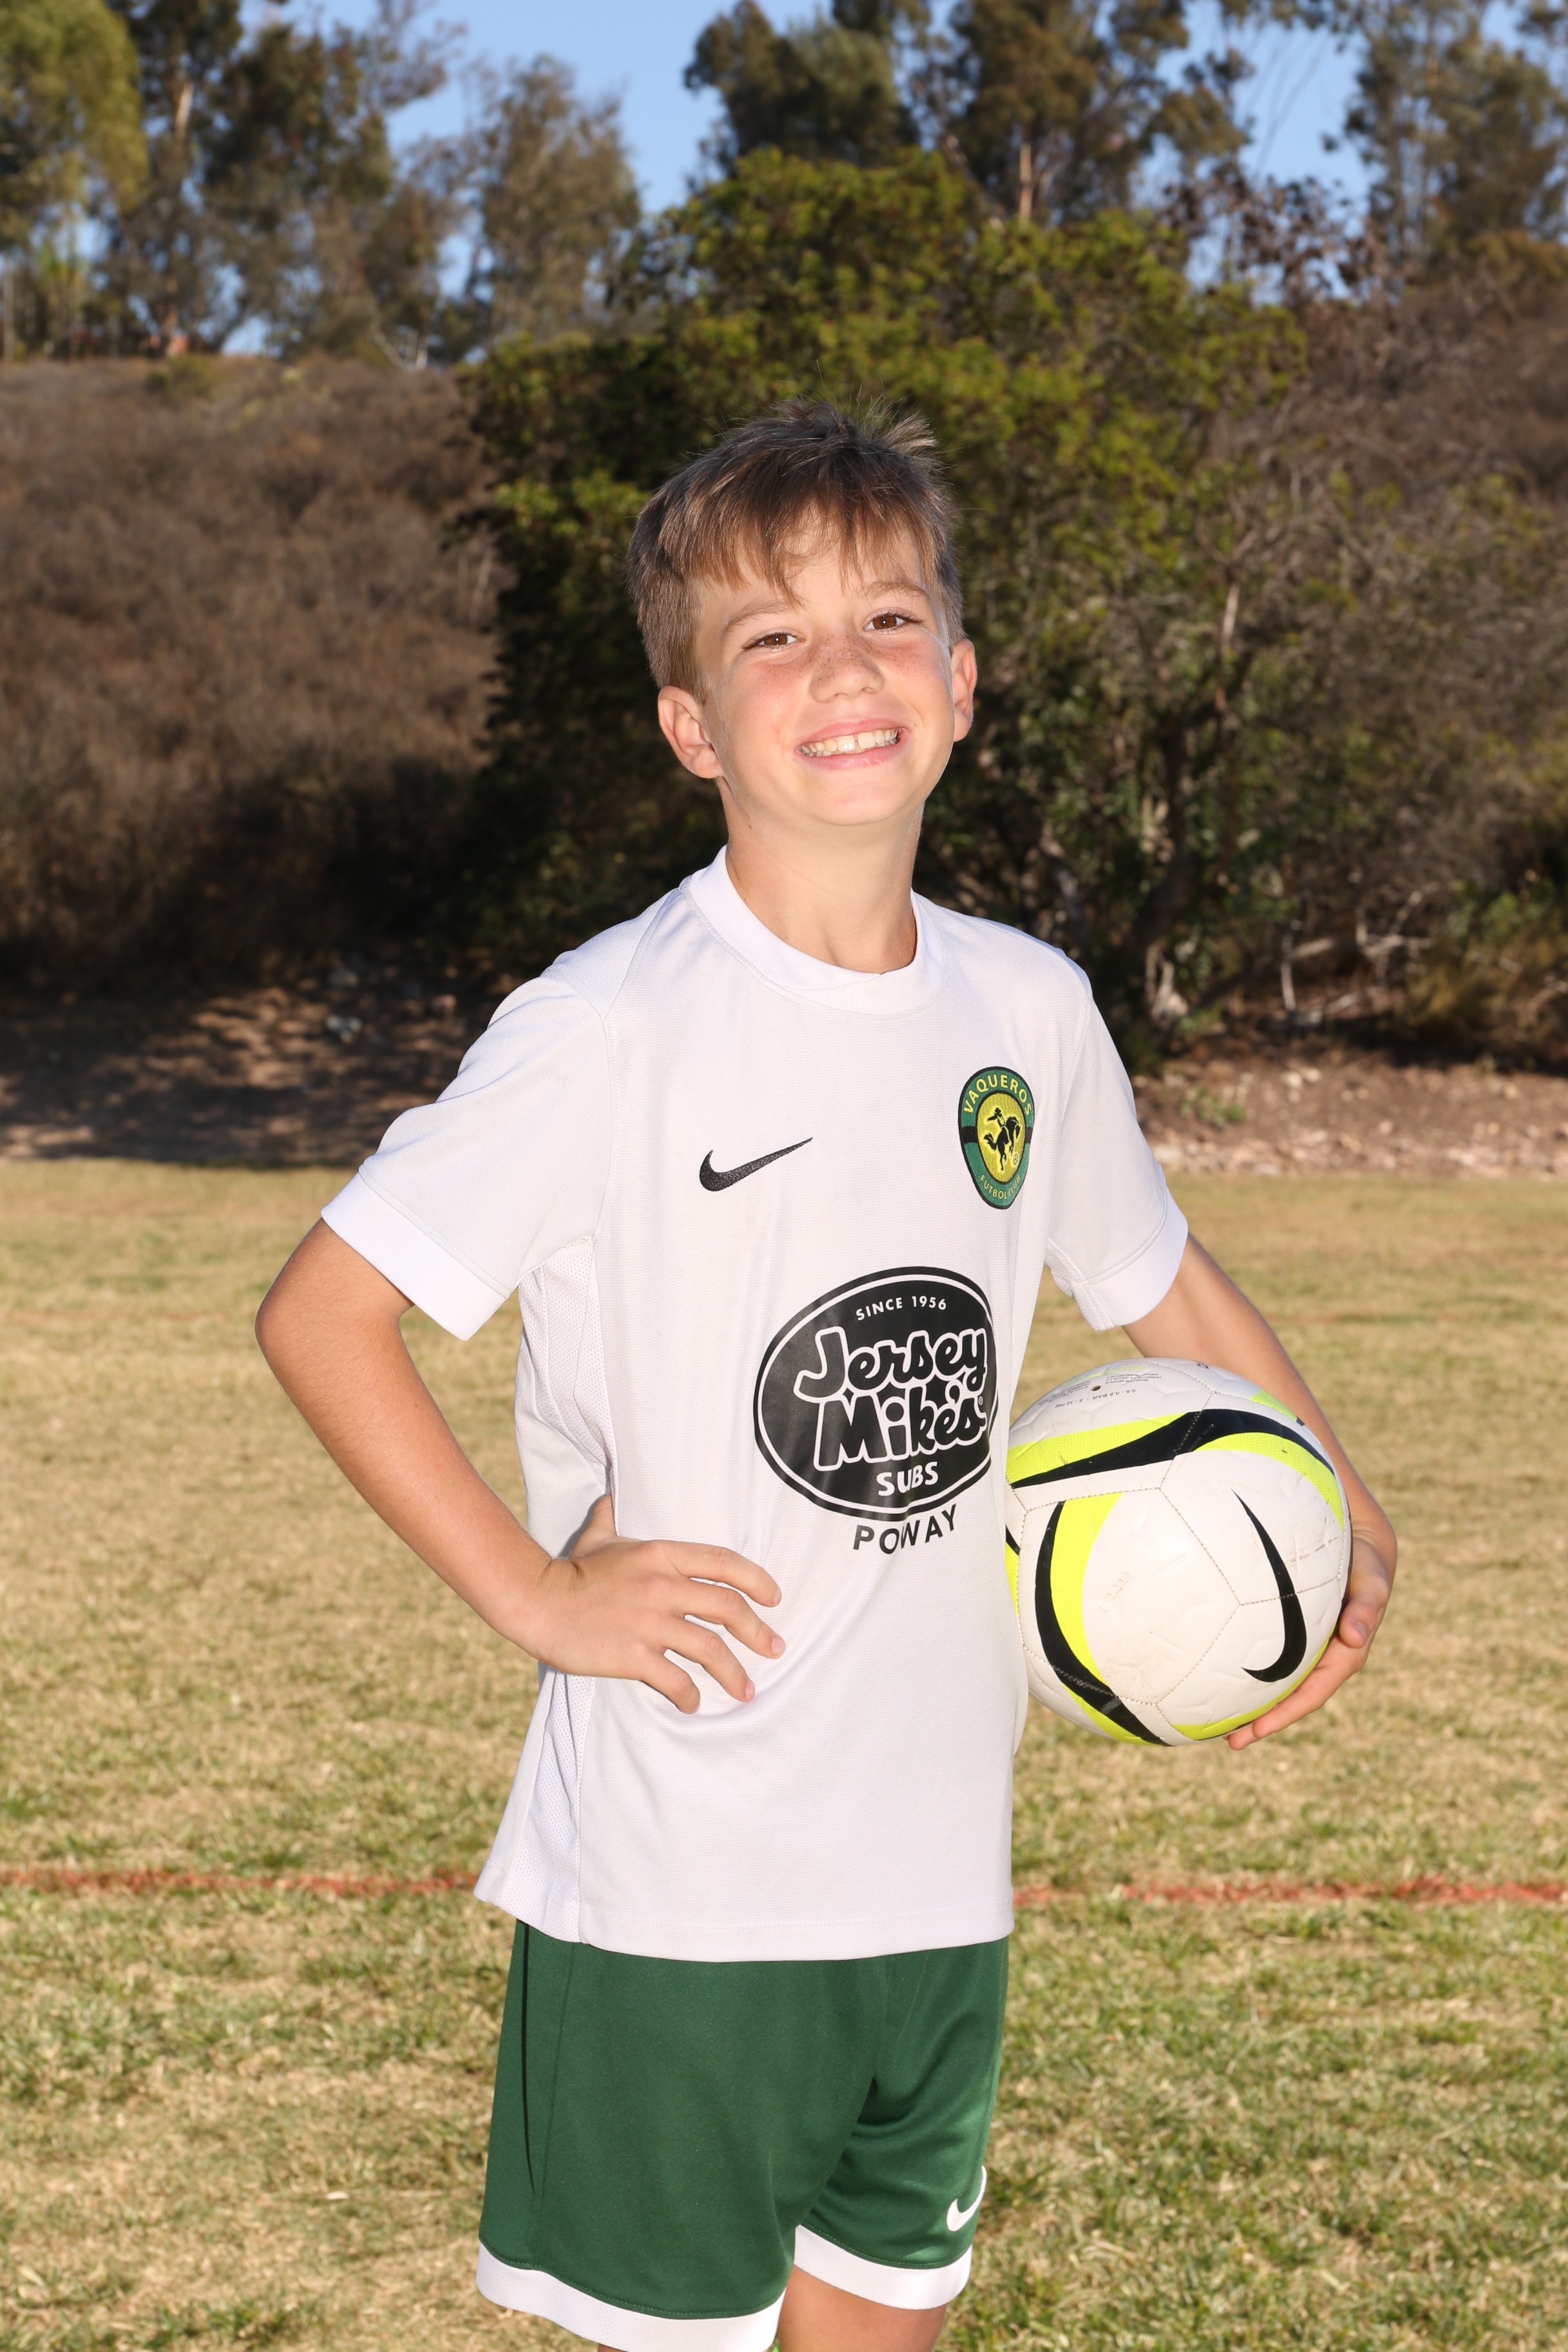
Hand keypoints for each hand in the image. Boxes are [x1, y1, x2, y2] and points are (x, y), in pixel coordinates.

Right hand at [527, 1497, 784, 1713]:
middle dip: (759, 1633)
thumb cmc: (570, 1570)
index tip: (775, 1599)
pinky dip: (690, 1696)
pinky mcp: (633, 1656)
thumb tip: (610, 1495)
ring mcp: (650, 1623)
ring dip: (735, 1674)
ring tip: (747, 1690)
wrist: (537, 1601)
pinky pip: (676, 1680)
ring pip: (710, 1650)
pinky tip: (694, 1703)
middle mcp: (663, 1586)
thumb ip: (611, 1516)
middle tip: (775, 1649)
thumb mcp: (597, 1536)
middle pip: (729, 1609)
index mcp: (661, 1554)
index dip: (758, 1580)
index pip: (725, 1563)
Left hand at [1226, 1529, 1392, 1749]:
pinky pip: (1275, 1662)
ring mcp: (1312, 1651)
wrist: (1362, 1544)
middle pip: (1291, 1699)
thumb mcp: (1371, 1582)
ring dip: (1255, 1704)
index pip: (1311, 1694)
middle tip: (1230, 1741)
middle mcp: (1326, 1660)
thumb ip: (1367, 1607)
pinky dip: (1253, 1674)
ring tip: (1220, 1722)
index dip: (1285, 1714)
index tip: (1256, 1731)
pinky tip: (1225, 1677)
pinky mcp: (1299, 1637)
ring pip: (1280, 1684)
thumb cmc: (1366, 1565)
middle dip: (1264, 1722)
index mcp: (1344, 1656)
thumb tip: (1357, 1637)